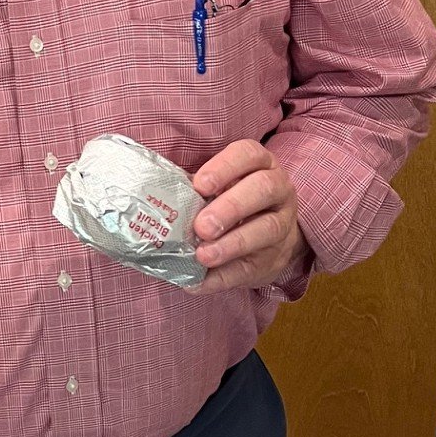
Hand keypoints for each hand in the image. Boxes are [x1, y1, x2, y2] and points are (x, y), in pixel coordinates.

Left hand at [190, 140, 307, 291]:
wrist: (269, 238)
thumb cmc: (232, 201)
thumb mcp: (221, 186)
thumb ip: (196, 190)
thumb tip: (154, 200)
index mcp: (259, 165)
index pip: (249, 154)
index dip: (225, 167)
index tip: (200, 185)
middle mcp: (278, 190)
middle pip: (262, 189)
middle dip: (231, 207)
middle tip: (202, 226)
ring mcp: (282, 224)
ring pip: (266, 229)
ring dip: (231, 244)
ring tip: (203, 255)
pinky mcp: (274, 258)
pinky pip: (251, 268)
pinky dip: (222, 277)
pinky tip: (198, 281)